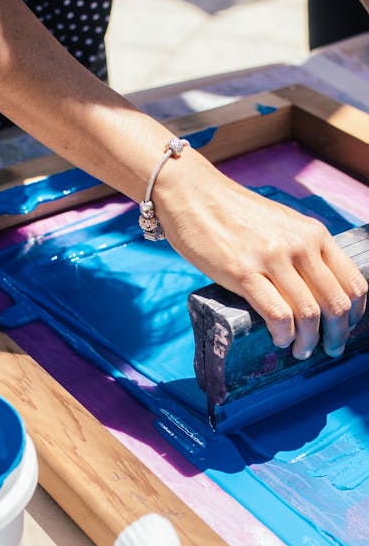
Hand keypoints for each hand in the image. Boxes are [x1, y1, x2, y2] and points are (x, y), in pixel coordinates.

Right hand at [156, 151, 367, 359]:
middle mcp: (300, 246)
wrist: (193, 194)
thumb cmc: (234, 214)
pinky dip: (283, 334)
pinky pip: (277, 313)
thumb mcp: (282, 224)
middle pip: (335, 303)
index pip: (353, 282)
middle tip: (328, 350)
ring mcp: (273, 259)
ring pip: (309, 313)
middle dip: (336, 335)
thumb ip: (300, 249)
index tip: (346, 328)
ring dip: (308, 341)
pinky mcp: (243, 272)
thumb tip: (311, 287)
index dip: (355, 314)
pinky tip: (279, 339)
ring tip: (299, 350)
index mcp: (314, 234)